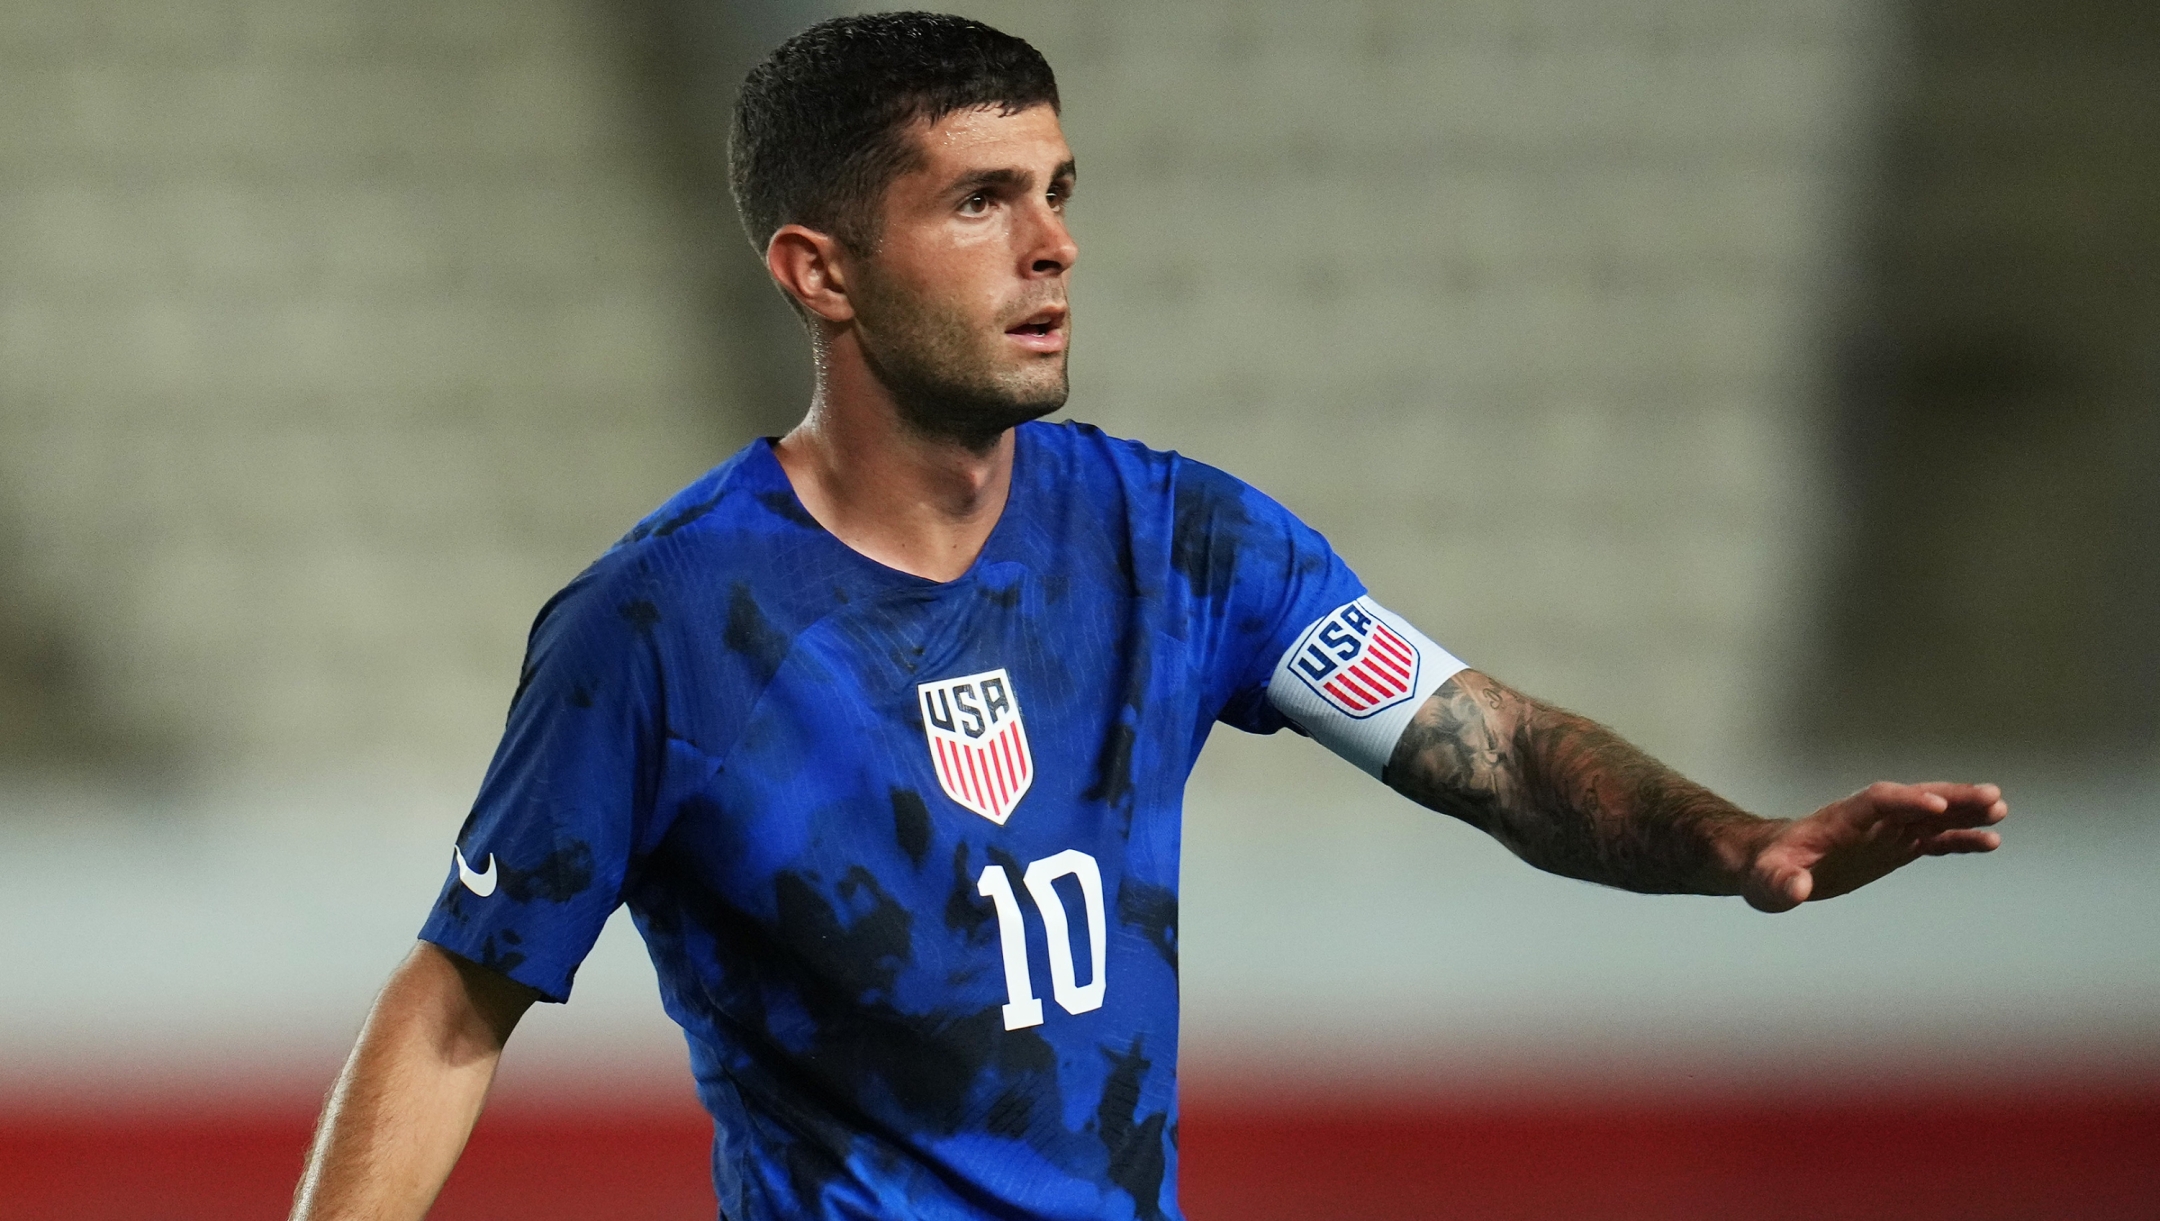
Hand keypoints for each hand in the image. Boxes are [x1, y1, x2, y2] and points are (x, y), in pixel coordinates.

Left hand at [1742, 782, 2006, 912]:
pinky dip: (1960, 839)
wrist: (1769, 866)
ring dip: (1963, 811)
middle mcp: (1868, 820)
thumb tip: (1796, 888)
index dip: (1906, 801)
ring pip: (1930, 816)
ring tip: (2000, 808)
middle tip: (1991, 797)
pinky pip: (1933, 840)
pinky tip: (1991, 842)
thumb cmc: (1765, 870)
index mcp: (1839, 819)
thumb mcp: (1766, 882)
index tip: (1936, 807)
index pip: (1877, 801)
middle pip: (1914, 800)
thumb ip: (1780, 883)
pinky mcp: (1894, 847)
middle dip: (1950, 797)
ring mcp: (1884, 832)